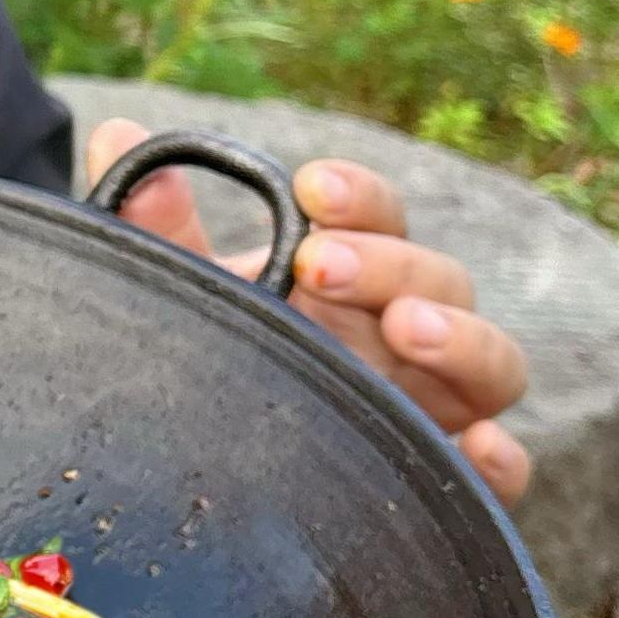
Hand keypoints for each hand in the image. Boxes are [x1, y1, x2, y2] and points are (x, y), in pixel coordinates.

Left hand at [85, 118, 533, 503]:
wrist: (196, 473)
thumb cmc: (203, 364)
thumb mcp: (176, 296)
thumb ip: (151, 225)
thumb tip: (115, 133)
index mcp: (350, 274)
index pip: (378, 217)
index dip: (358, 196)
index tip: (309, 188)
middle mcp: (403, 334)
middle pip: (439, 281)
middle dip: (388, 264)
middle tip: (319, 264)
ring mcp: (432, 407)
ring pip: (492, 366)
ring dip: (460, 338)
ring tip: (405, 330)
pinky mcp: (443, 484)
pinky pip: (500, 476)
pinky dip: (502, 460)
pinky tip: (478, 447)